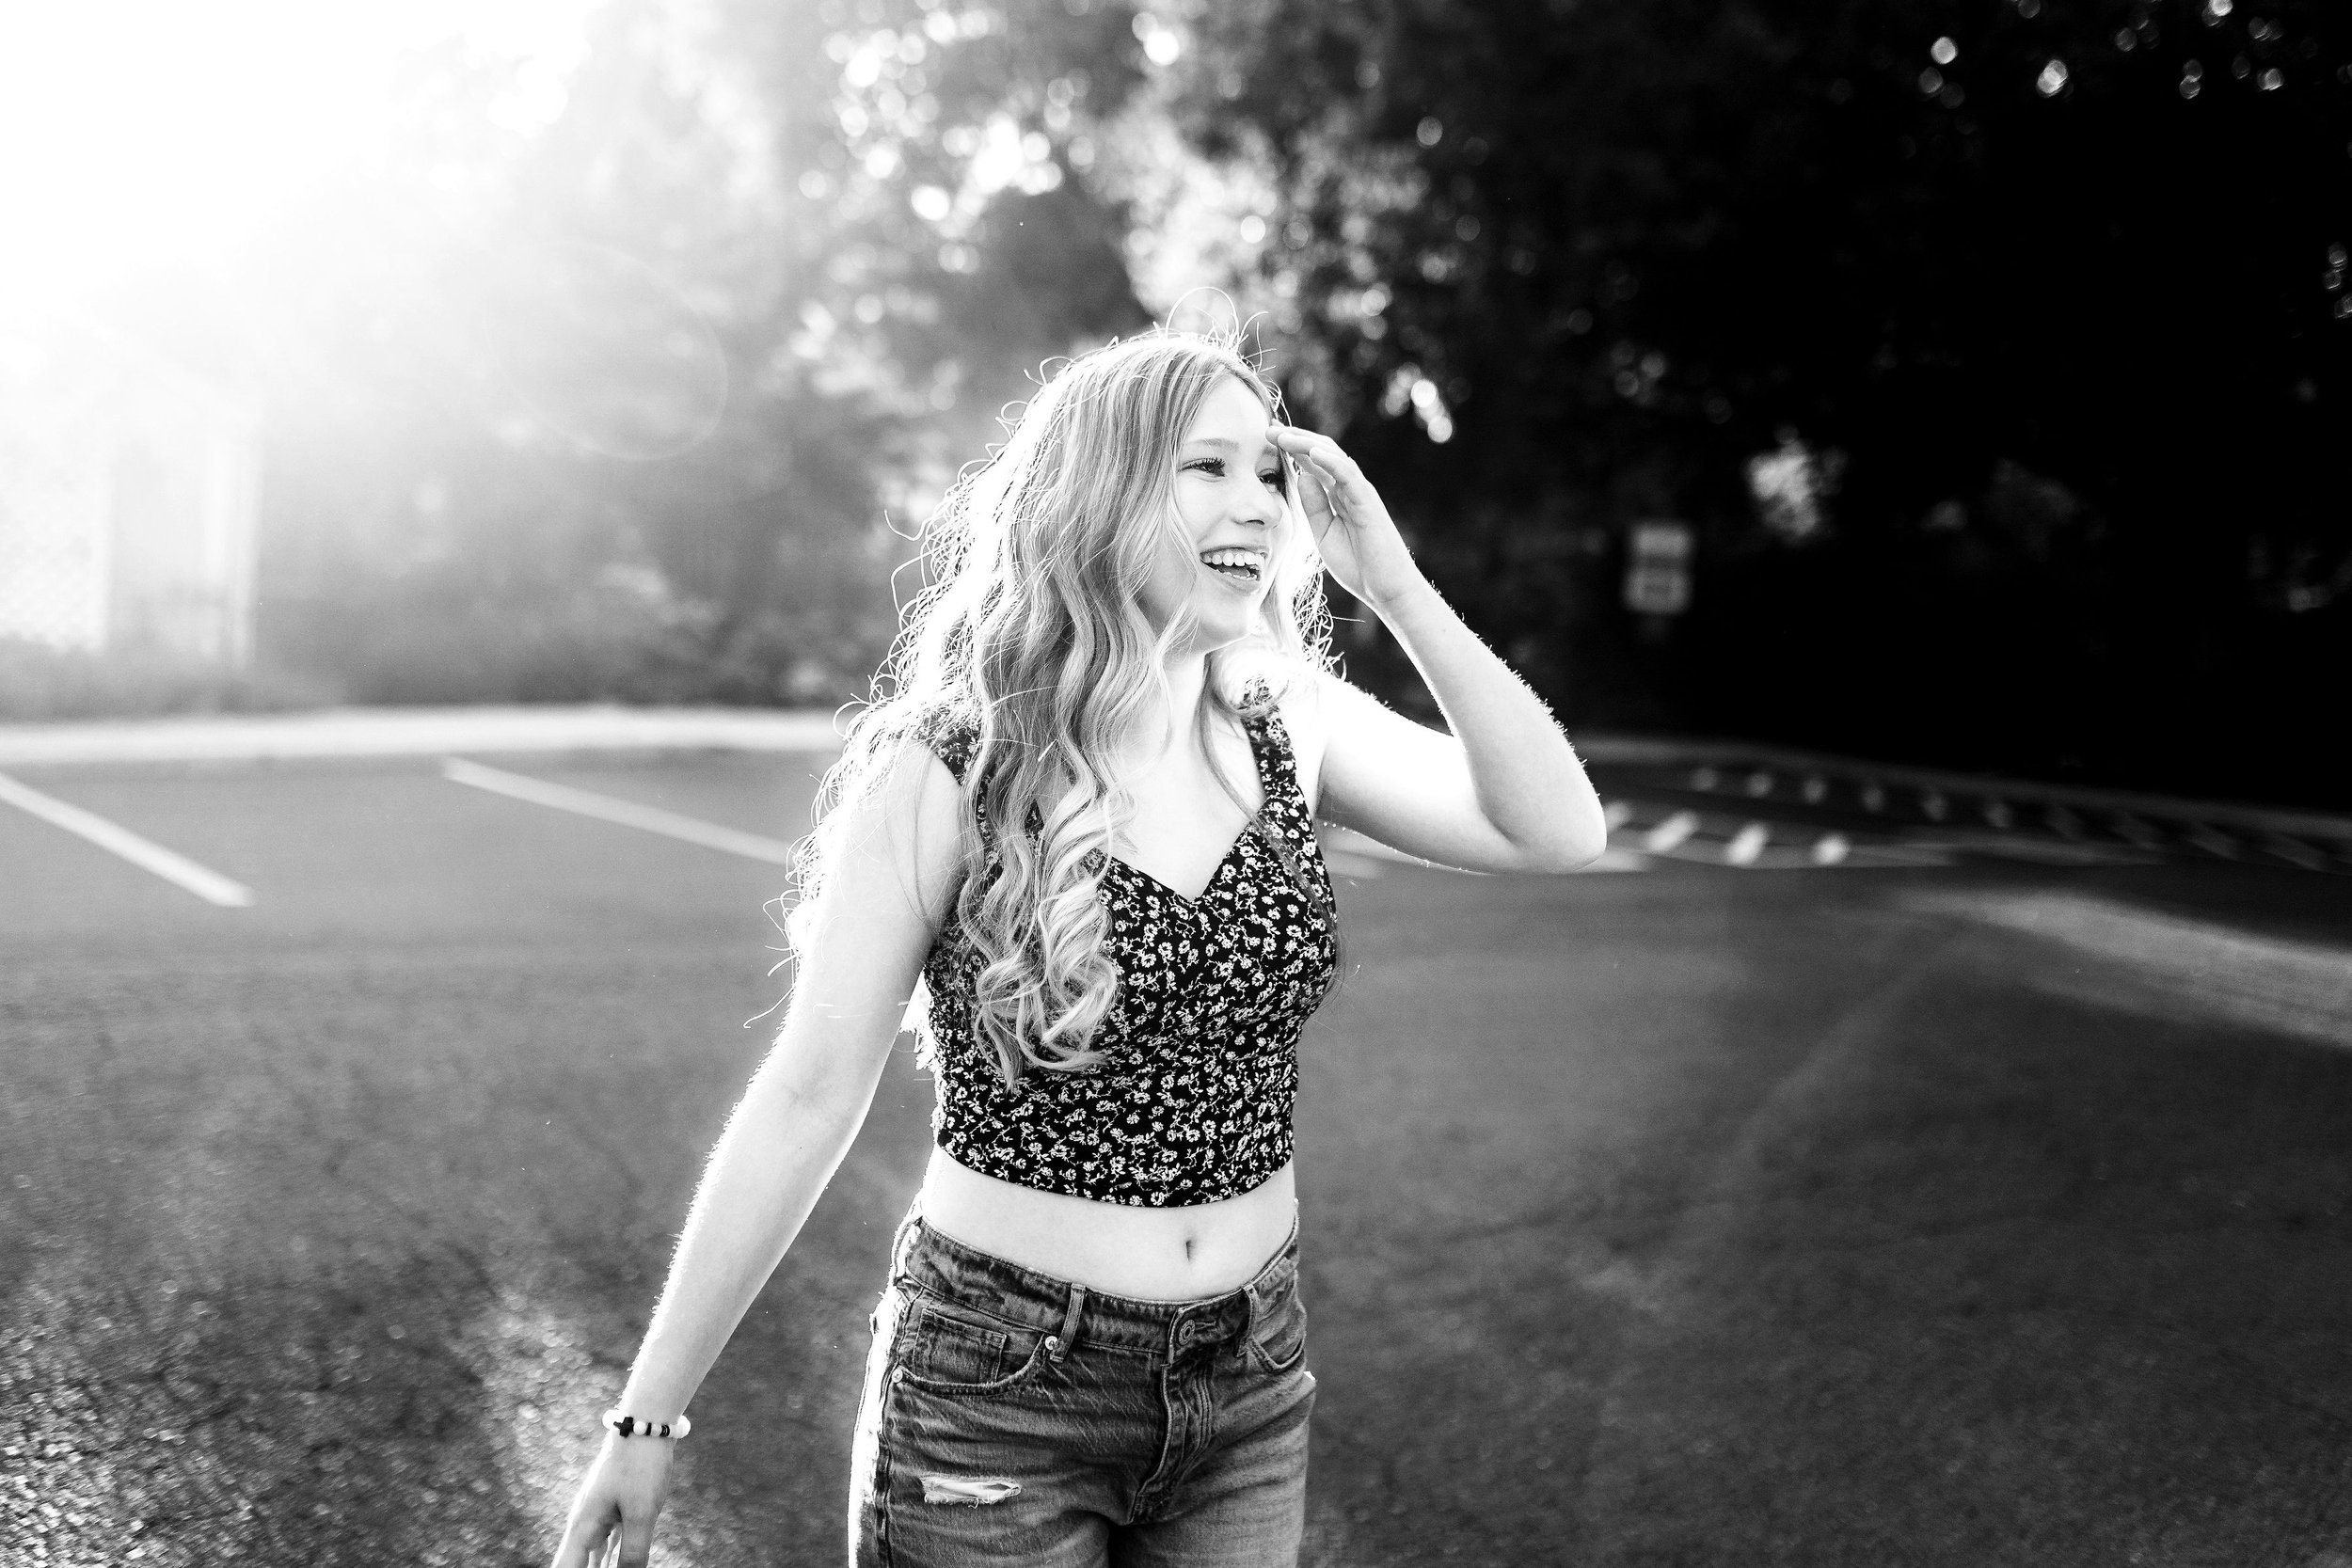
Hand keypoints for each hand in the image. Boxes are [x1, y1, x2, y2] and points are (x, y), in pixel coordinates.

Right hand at [551, 1433, 674, 1567]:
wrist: (645, 1424)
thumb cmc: (641, 1465)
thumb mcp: (642, 1513)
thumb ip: (633, 1552)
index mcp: (582, 1528)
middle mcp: (583, 1524)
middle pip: (574, 1567)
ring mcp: (597, 1516)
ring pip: (589, 1559)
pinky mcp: (613, 1509)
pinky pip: (606, 1546)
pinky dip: (608, 1562)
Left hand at [1270, 426, 1425, 612]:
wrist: (1386, 589)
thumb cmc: (1358, 565)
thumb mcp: (1324, 533)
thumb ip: (1314, 505)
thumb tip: (1301, 475)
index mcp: (1338, 496)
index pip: (1313, 463)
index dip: (1291, 448)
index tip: (1268, 436)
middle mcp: (1349, 488)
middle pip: (1321, 452)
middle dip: (1294, 439)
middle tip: (1268, 430)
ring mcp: (1360, 493)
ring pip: (1333, 457)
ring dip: (1306, 443)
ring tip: (1283, 435)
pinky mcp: (1368, 502)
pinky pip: (1349, 475)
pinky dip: (1331, 461)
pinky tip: (1312, 452)